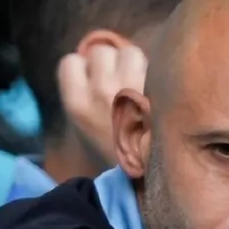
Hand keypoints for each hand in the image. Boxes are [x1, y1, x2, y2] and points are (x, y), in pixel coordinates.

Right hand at [57, 43, 147, 166]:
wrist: (151, 176)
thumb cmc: (116, 155)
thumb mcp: (85, 128)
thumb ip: (84, 94)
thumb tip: (92, 59)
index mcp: (77, 105)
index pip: (70, 62)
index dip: (84, 69)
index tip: (93, 82)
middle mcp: (99, 90)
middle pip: (101, 52)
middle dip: (111, 63)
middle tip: (121, 84)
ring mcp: (130, 86)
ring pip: (128, 51)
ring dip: (135, 64)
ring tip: (140, 85)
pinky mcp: (158, 86)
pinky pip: (153, 62)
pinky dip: (155, 71)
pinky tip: (158, 90)